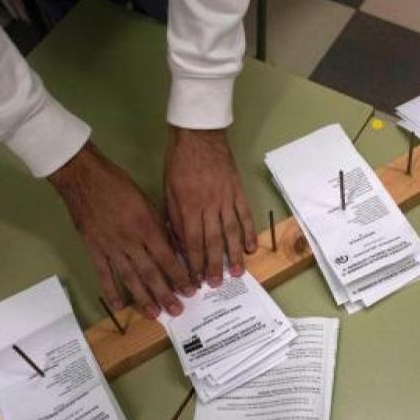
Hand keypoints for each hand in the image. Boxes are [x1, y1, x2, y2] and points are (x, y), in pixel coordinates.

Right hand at [48, 142, 194, 317]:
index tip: (190, 289)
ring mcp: (110, 247)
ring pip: (130, 278)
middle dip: (166, 293)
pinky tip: (119, 306)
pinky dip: (111, 292)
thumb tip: (174, 248)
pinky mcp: (94, 250)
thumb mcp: (146, 201)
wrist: (83, 178)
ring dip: (143, 298)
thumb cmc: (118, 185)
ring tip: (155, 314)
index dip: (179, 275)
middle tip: (177, 310)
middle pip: (151, 272)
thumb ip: (159, 226)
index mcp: (146, 226)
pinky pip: (104, 275)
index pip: (167, 257)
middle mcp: (130, 241)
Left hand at [164, 127, 256, 285]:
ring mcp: (225, 199)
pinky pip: (245, 216)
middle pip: (212, 241)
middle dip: (214, 265)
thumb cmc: (178, 163)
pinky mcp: (238, 192)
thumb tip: (178, 243)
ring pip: (231, 232)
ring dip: (233, 254)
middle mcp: (208, 206)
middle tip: (216, 284)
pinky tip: (251, 248)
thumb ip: (173, 217)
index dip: (194, 262)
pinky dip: (249, 232)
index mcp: (187, 207)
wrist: (198, 136)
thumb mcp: (168, 190)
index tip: (195, 279)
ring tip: (236, 273)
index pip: (191, 241)